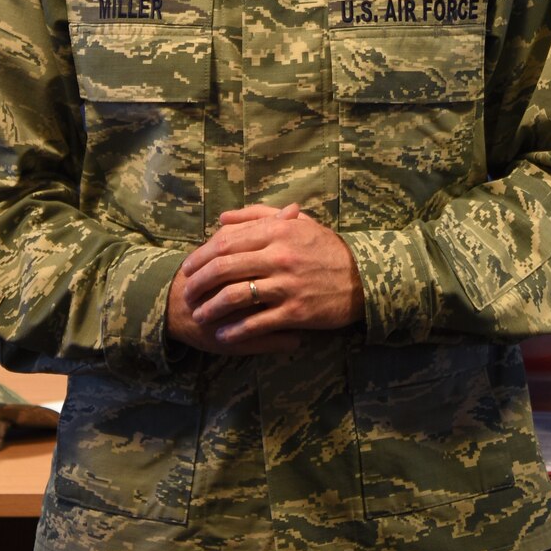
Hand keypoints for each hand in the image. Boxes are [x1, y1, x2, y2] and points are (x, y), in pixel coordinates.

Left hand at [178, 202, 365, 349]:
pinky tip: (223, 335)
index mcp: (277, 231)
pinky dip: (236, 331)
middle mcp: (279, 256)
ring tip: (200, 315)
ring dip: (212, 308)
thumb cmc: (326, 248)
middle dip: (199, 283)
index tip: (188, 267)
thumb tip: (222, 218)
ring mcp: (287, 285)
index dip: (201, 255)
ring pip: (236, 296)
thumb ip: (258, 216)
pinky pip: (257, 323)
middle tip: (187, 293)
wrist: (363, 277)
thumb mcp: (297, 223)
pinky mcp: (296, 312)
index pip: (227, 241)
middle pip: (225, 268)